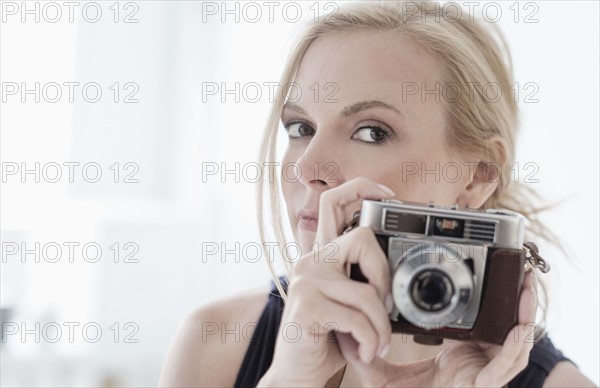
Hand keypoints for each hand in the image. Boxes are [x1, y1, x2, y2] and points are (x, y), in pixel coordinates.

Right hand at [258, 177, 395, 386]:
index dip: (361, 189)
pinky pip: (359, 318)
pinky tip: (366, 351)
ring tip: (377, 342)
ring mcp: (306, 281)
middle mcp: (310, 260)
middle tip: (385, 305)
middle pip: (362, 238)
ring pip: (368, 291)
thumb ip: (361, 280)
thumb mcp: (347, 303)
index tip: (390, 197)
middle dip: (385, 275)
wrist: (297, 374)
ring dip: (382, 324)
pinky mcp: (307, 307)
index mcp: (321, 255)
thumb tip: (396, 275)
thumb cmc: (327, 338)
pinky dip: (372, 340)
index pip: (332, 202)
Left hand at [335, 268, 538, 386]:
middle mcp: (475, 361)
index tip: (483, 278)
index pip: (477, 325)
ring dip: (524, 314)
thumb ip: (363, 351)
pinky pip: (508, 365)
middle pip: (503, 328)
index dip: (486, 304)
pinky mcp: (485, 386)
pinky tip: (520, 326)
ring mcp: (483, 373)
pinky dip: (517, 345)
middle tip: (519, 273)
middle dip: (515, 301)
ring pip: (513, 342)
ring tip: (527, 287)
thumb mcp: (380, 374)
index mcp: (456, 355)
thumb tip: (344, 329)